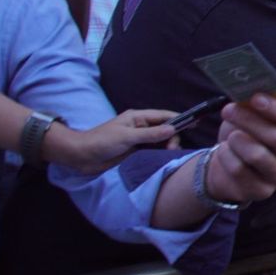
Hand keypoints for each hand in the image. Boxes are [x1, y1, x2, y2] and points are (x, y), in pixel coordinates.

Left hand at [46, 109, 179, 173]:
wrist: (80, 156)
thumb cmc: (101, 142)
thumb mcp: (127, 137)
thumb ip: (151, 134)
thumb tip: (173, 129)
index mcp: (138, 118)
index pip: (164, 116)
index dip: (180, 119)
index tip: (195, 123)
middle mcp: (140, 127)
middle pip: (165, 129)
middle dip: (172, 137)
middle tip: (171, 149)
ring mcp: (138, 140)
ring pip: (160, 141)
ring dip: (167, 146)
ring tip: (168, 154)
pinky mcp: (135, 151)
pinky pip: (153, 151)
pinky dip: (160, 153)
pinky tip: (164, 158)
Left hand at [204, 94, 275, 203]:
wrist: (228, 163)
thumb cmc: (244, 134)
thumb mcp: (249, 116)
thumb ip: (252, 105)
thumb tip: (245, 93)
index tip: (255, 98)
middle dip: (249, 120)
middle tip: (229, 110)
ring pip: (258, 155)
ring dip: (237, 141)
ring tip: (230, 136)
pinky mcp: (262, 191)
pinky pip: (239, 170)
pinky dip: (226, 156)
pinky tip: (225, 151)